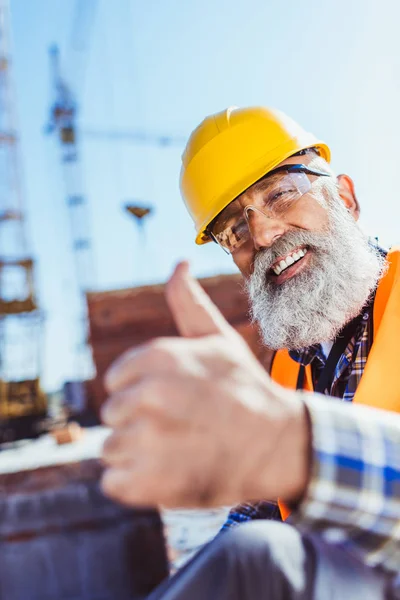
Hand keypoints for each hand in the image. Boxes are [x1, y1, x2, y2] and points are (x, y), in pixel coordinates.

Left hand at [100, 262, 308, 507]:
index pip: (116, 381)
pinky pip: (113, 483)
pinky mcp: (148, 485)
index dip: (142, 391)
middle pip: (113, 415)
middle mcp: (151, 396)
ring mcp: (149, 441)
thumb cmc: (245, 389)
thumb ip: (189, 302)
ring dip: (138, 455)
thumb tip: (178, 263)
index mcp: (159, 358)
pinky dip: (135, 485)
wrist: (279, 446)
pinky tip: (169, 475)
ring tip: (178, 450)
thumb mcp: (219, 339)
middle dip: (139, 422)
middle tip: (180, 426)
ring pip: (111, 450)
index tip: (173, 399)